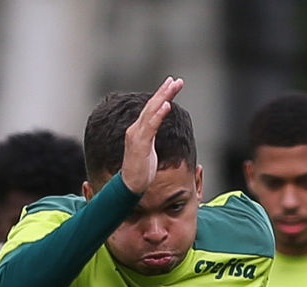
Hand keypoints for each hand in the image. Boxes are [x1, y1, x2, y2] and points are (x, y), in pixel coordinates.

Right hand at [120, 76, 184, 194]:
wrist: (130, 186)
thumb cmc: (139, 172)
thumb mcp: (148, 152)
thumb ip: (151, 138)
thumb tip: (155, 131)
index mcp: (139, 131)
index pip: (151, 110)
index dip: (161, 96)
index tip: (172, 85)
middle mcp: (136, 129)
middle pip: (152, 106)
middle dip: (164, 91)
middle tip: (176, 80)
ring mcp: (137, 135)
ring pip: (151, 111)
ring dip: (163, 97)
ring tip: (173, 85)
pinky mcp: (140, 143)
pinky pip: (151, 125)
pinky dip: (159, 114)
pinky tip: (166, 104)